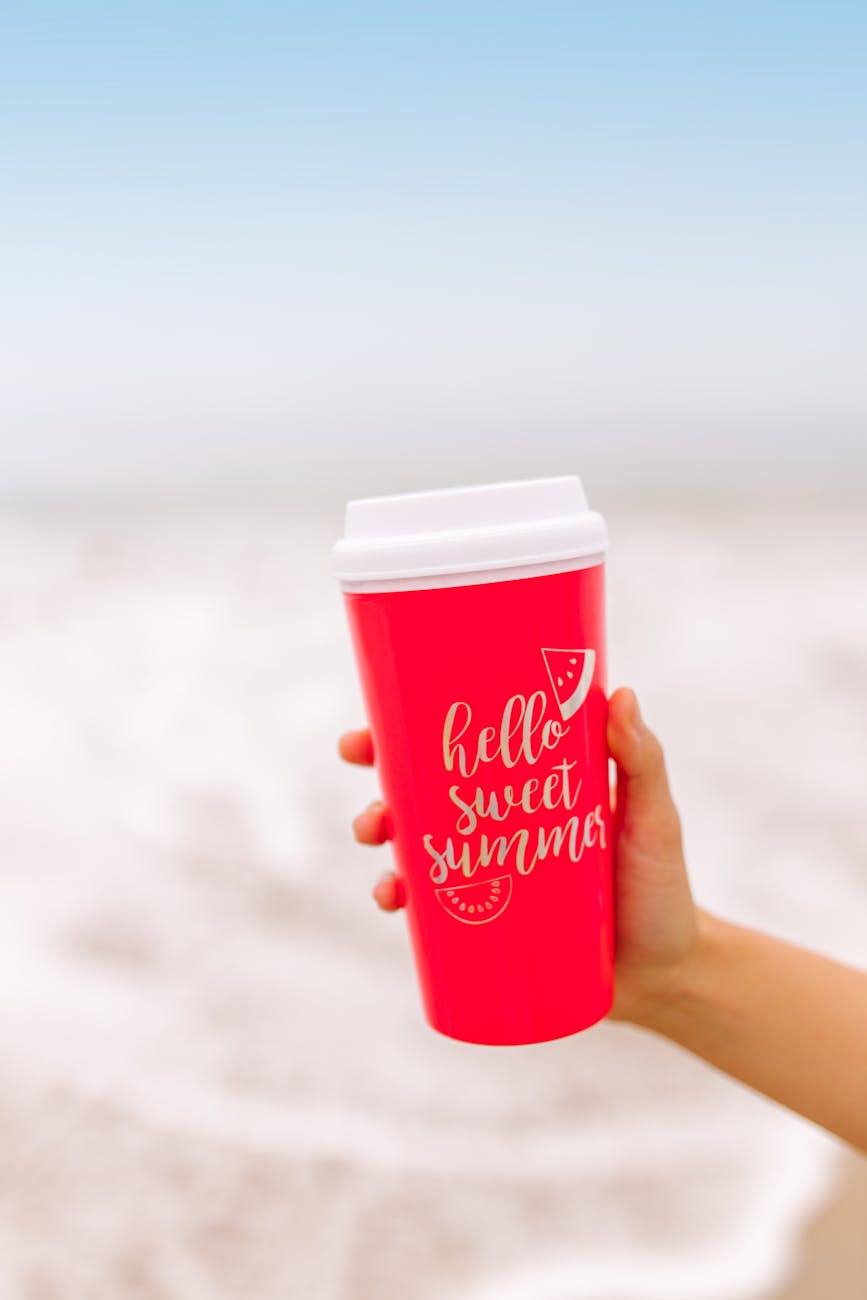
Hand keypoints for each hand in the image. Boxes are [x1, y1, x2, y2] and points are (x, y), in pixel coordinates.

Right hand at [337, 687, 698, 1024]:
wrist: (668, 978)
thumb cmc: (664, 888)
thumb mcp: (654, 820)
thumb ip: (643, 763)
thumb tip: (621, 693)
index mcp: (528, 786)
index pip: (467, 742)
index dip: (415, 722)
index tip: (381, 711)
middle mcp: (497, 823)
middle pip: (422, 785)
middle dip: (379, 768)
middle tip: (363, 759)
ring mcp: (485, 874)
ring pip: (412, 842)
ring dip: (378, 828)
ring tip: (375, 832)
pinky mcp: (482, 925)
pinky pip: (426, 908)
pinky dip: (398, 897)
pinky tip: (391, 898)